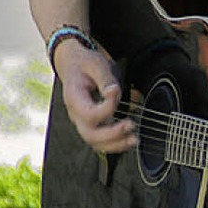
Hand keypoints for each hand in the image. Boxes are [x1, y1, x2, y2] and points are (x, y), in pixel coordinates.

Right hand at [54, 39, 136, 153]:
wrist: (73, 64)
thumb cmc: (84, 64)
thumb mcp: (95, 64)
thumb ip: (105, 79)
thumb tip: (114, 92)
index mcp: (74, 98)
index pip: (88, 113)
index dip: (106, 108)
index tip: (116, 92)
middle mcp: (75, 114)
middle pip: (89, 134)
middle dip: (112, 134)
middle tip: (131, 125)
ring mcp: (82, 121)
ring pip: (94, 142)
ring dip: (115, 144)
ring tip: (134, 139)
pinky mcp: (91, 123)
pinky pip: (100, 140)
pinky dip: (114, 143)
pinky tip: (128, 140)